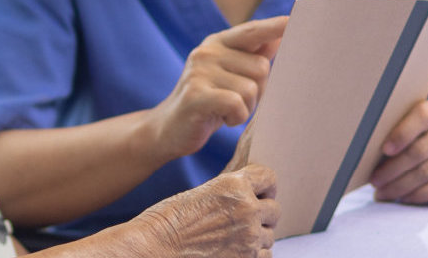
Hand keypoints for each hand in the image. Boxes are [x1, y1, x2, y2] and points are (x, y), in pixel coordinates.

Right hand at [132, 164, 279, 256]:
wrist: (153, 248)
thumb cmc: (168, 221)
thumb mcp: (202, 193)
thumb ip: (229, 192)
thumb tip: (250, 194)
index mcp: (234, 185)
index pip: (269, 178)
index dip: (264, 186)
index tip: (260, 193)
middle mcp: (246, 209)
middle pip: (274, 209)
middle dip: (262, 214)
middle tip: (246, 219)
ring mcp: (248, 238)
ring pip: (269, 235)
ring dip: (257, 236)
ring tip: (234, 238)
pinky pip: (265, 255)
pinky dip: (255, 254)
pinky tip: (236, 251)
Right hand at [144, 16, 288, 161]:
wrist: (169, 128)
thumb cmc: (208, 102)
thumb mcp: (230, 75)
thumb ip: (253, 55)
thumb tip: (280, 35)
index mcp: (217, 43)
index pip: (251, 31)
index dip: (273, 26)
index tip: (293, 20)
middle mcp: (207, 52)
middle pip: (261, 68)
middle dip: (258, 92)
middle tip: (237, 102)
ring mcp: (199, 71)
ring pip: (251, 89)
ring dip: (246, 108)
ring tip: (226, 111)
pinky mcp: (195, 94)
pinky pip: (236, 104)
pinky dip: (236, 117)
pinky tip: (222, 119)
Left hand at [367, 100, 427, 203]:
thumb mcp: (425, 130)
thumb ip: (404, 134)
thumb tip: (366, 153)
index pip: (422, 115)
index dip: (402, 133)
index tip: (384, 150)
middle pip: (419, 150)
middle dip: (392, 169)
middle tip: (374, 181)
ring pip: (427, 171)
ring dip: (400, 185)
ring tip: (382, 193)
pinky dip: (419, 194)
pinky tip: (405, 198)